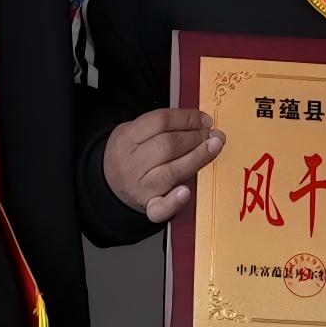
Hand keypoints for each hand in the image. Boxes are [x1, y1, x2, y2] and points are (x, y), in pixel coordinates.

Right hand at [101, 107, 221, 226]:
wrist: (110, 185)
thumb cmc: (130, 156)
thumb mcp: (133, 133)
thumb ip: (159, 126)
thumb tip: (197, 121)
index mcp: (127, 138)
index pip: (161, 121)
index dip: (187, 118)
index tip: (204, 119)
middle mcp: (133, 163)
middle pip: (169, 144)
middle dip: (196, 136)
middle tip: (213, 134)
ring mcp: (141, 186)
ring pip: (173, 170)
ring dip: (199, 157)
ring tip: (215, 147)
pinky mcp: (149, 206)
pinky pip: (161, 208)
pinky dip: (174, 202)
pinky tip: (186, 192)